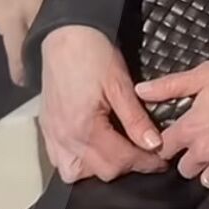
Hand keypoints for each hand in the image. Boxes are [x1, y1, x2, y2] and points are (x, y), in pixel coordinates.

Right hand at [39, 24, 166, 182]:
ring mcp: (52, 135)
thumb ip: (136, 119)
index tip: (161, 161)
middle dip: (127, 167)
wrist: (65, 36)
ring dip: (99, 169)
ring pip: (75, 172)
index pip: (120, 160)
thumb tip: (154, 145)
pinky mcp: (47, 129)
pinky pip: (60, 160)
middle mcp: (64, 137)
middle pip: (101, 172)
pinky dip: (78, 162)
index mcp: (84, 127)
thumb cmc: (93, 55)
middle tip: (145, 154)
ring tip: (118, 153)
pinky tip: (93, 149)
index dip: (145, 163)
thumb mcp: (120, 85)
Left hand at [138, 48, 208, 191]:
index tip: (174, 139)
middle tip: (200, 144)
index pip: (163, 149)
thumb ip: (170, 85)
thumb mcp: (206, 74)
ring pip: (207, 180)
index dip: (166, 144)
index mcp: (191, 128)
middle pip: (184, 169)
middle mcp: (206, 151)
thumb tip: (140, 90)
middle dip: (188, 158)